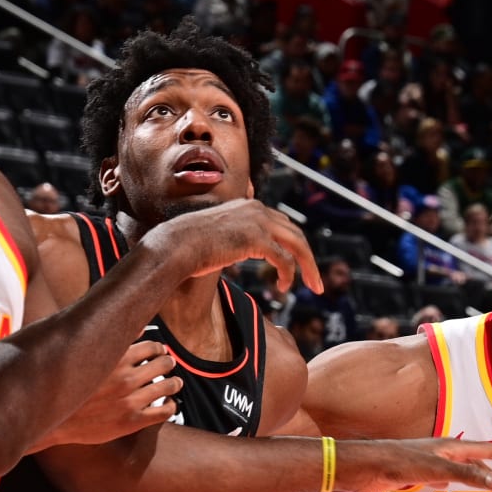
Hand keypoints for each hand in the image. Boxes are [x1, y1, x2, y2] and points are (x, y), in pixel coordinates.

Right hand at [45, 340, 180, 445]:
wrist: (51, 421)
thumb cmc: (65, 385)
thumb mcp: (81, 355)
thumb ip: (106, 339)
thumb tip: (127, 327)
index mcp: (115, 357)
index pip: (152, 346)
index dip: (158, 348)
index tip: (158, 352)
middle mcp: (126, 377)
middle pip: (164, 363)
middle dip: (167, 363)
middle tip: (167, 365)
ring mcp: (130, 400)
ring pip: (168, 386)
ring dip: (174, 383)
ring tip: (174, 384)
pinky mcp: (132, 421)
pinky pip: (165, 411)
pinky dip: (171, 405)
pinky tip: (167, 404)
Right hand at [142, 198, 321, 293]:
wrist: (176, 245)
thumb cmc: (188, 244)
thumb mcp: (215, 234)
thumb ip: (231, 237)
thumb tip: (234, 251)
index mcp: (248, 205)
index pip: (283, 223)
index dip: (294, 244)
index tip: (298, 263)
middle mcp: (257, 209)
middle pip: (296, 232)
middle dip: (309, 258)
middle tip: (316, 281)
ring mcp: (258, 222)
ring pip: (297, 245)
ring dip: (308, 268)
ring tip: (313, 287)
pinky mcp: (256, 239)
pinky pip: (283, 259)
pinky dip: (288, 275)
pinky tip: (283, 287)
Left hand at [337, 438, 491, 491]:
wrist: (363, 467)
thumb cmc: (399, 463)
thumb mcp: (438, 469)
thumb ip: (469, 476)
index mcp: (448, 447)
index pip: (483, 450)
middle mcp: (438, 452)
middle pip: (471, 460)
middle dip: (489, 469)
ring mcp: (424, 463)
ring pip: (455, 469)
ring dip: (470, 477)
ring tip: (484, 486)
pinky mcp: (411, 474)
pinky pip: (437, 479)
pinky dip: (448, 484)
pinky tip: (445, 491)